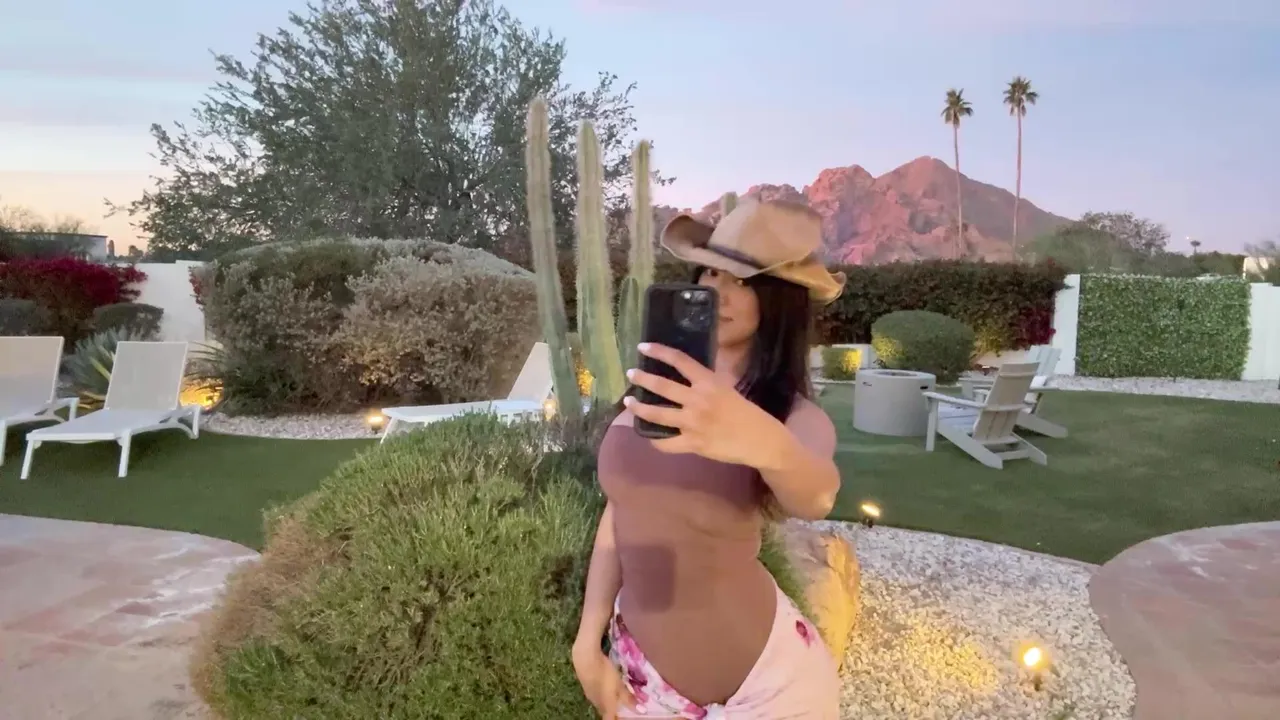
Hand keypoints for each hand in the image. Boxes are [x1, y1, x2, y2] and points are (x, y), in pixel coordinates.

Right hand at [572, 642, 634, 718]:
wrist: (586, 660)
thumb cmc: (605, 674)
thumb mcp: (619, 686)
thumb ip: (629, 698)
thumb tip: (642, 711)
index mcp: (606, 707)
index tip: (626, 717)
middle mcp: (597, 704)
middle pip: (606, 713)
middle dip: (615, 713)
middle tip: (624, 708)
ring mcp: (590, 695)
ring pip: (601, 704)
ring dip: (609, 704)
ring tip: (618, 698)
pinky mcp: (587, 687)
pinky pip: (597, 696)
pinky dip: (604, 696)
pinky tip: (607, 687)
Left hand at [623, 342, 791, 467]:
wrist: (759, 440)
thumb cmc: (745, 413)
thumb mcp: (727, 389)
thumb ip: (706, 383)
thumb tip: (686, 375)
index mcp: (709, 382)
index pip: (680, 361)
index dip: (659, 352)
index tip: (643, 346)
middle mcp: (698, 399)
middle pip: (662, 386)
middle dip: (642, 379)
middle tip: (630, 374)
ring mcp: (694, 422)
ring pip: (657, 414)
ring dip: (639, 408)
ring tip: (628, 402)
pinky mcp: (693, 443)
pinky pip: (666, 443)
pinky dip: (655, 440)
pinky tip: (649, 435)